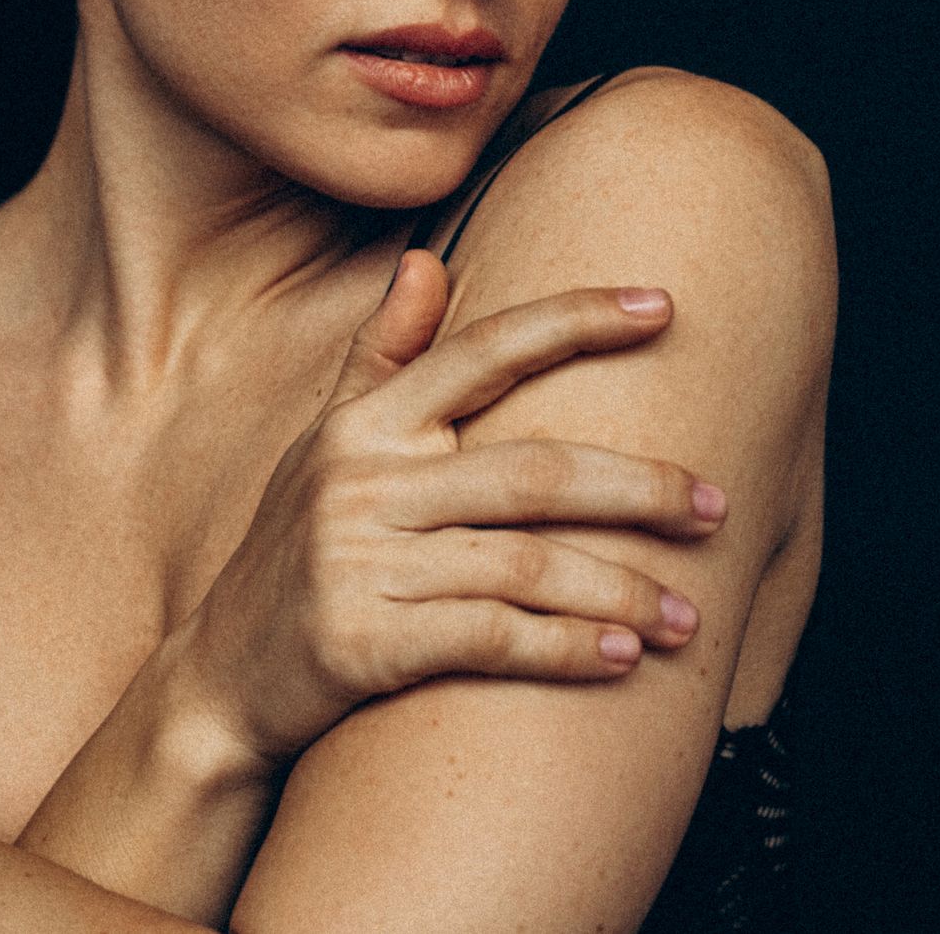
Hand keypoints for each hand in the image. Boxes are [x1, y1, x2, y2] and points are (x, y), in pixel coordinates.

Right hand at [175, 250, 727, 773]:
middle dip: (639, 487)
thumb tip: (426, 260)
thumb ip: (381, 358)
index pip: (482, 353)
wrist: (222, 679)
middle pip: (530, 472)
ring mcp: (357, 563)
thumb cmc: (295, 554)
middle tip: (717, 505)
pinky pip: (491, 639)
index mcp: (361, 424)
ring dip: (620, 590)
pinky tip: (622, 659)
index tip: (664, 307)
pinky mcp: (362, 643)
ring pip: (524, 565)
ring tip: (690, 617)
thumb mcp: (324, 447)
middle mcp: (358, 483)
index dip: (574, 321)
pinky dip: (565, 649)